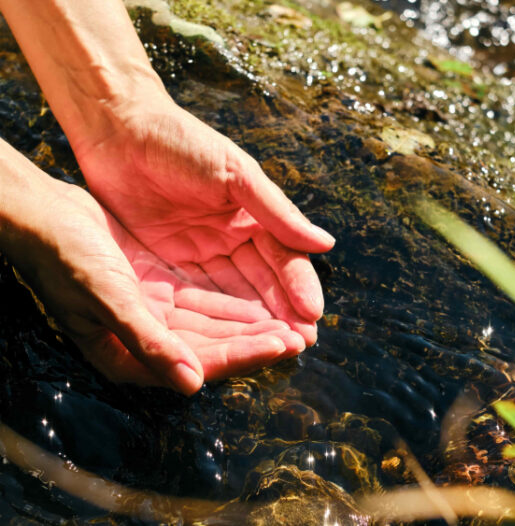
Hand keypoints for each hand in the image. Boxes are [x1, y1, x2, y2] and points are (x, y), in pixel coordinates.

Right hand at [5, 176, 303, 393]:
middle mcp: (145, 338)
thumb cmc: (66, 257)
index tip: (286, 345)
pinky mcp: (156, 289)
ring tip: (288, 322)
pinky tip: (256, 302)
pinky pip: (201, 301)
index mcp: (129, 354)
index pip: (201, 360)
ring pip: (212, 324)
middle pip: (213, 346)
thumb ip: (148, 341)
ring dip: (249, 324)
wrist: (45, 215)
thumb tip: (192, 385)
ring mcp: (152, 313)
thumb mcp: (107, 297)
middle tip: (301, 338)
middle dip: (257, 342)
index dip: (245, 354)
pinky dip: (229, 302)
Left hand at [75, 97, 334, 345]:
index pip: (283, 257)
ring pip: (232, 295)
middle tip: (301, 343)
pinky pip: (196, 295)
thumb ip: (277, 212)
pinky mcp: (170, 263)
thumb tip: (326, 244)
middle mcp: (231, 239)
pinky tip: (229, 337)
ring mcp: (201, 253)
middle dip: (282, 312)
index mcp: (253, 216)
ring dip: (252, 322)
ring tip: (273, 349)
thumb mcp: (235, 174)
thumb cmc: (182, 142)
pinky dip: (214, 316)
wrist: (121, 131)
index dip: (298, 286)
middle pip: (262, 282)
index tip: (313, 315)